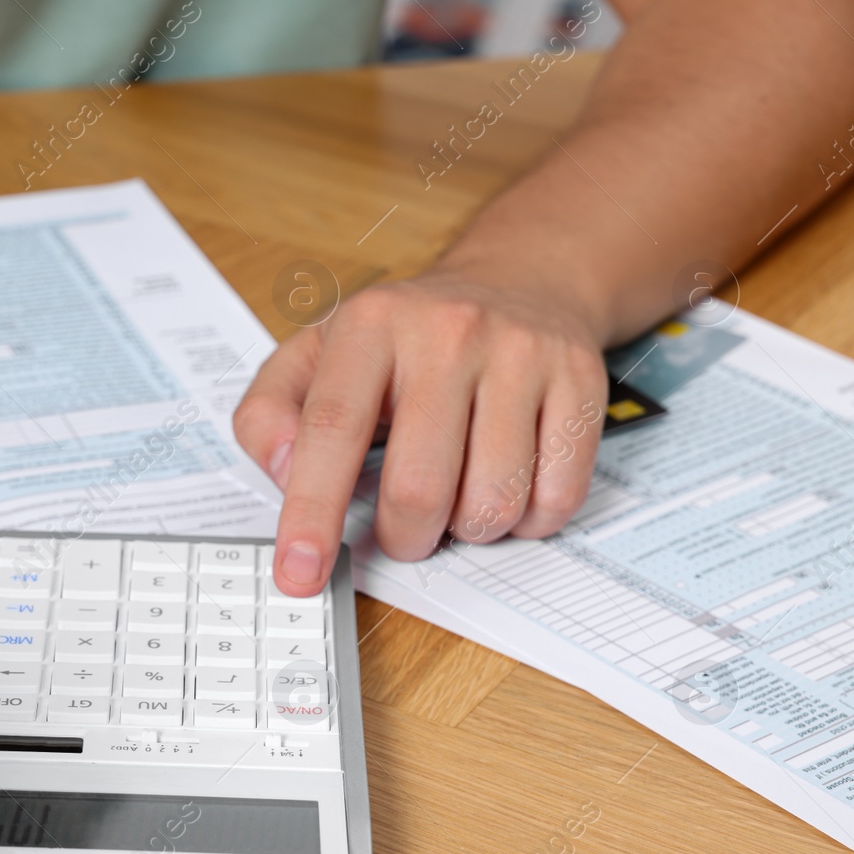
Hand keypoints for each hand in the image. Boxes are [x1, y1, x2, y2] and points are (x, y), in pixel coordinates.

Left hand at [233, 268, 609, 593]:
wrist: (520, 281)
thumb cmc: (406, 339)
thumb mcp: (317, 353)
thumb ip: (271, 412)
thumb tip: (286, 474)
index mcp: (371, 325)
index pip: (332, 431)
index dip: (312, 512)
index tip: (300, 573)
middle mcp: (448, 332)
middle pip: (419, 487)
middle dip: (405, 538)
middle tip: (404, 529)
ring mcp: (521, 354)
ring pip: (493, 503)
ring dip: (468, 530)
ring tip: (459, 496)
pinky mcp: (581, 381)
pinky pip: (557, 498)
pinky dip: (527, 519)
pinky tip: (510, 485)